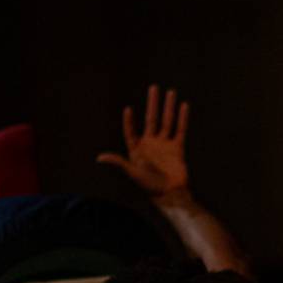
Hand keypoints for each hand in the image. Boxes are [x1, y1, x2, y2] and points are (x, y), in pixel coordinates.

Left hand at [96, 84, 189, 199]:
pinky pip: (180, 130)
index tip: (128, 110)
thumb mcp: (132, 172)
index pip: (131, 132)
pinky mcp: (177, 148)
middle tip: (154, 87)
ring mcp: (165, 145)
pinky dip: (182, 118)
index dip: (129, 122)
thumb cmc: (149, 186)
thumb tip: (99, 158)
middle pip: (152, 119)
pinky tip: (183, 106)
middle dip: (153, 103)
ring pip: (167, 121)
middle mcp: (151, 145)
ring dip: (168, 107)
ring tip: (170, 92)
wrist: (170, 194)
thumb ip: (118, 162)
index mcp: (137, 150)